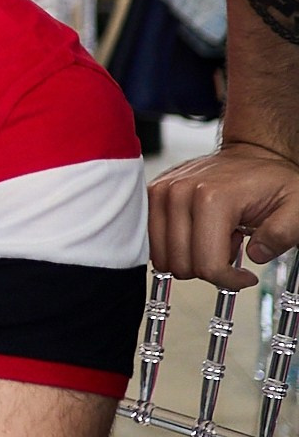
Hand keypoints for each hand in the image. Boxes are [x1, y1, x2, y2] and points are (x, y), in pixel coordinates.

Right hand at [149, 140, 298, 287]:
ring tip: (214, 237)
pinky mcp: (152, 195)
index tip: (245, 277)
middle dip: (209, 266)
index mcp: (212, 197)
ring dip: (190, 257)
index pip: (207, 265)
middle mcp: (179, 193)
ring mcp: (161, 192)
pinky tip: (198, 232)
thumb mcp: (296, 207)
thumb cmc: (271, 180)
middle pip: (182, 264)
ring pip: (163, 256)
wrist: (252, 155)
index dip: (230, 281)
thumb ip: (282, 234)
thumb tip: (256, 254)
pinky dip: (174, 247)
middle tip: (231, 246)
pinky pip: (153, 241)